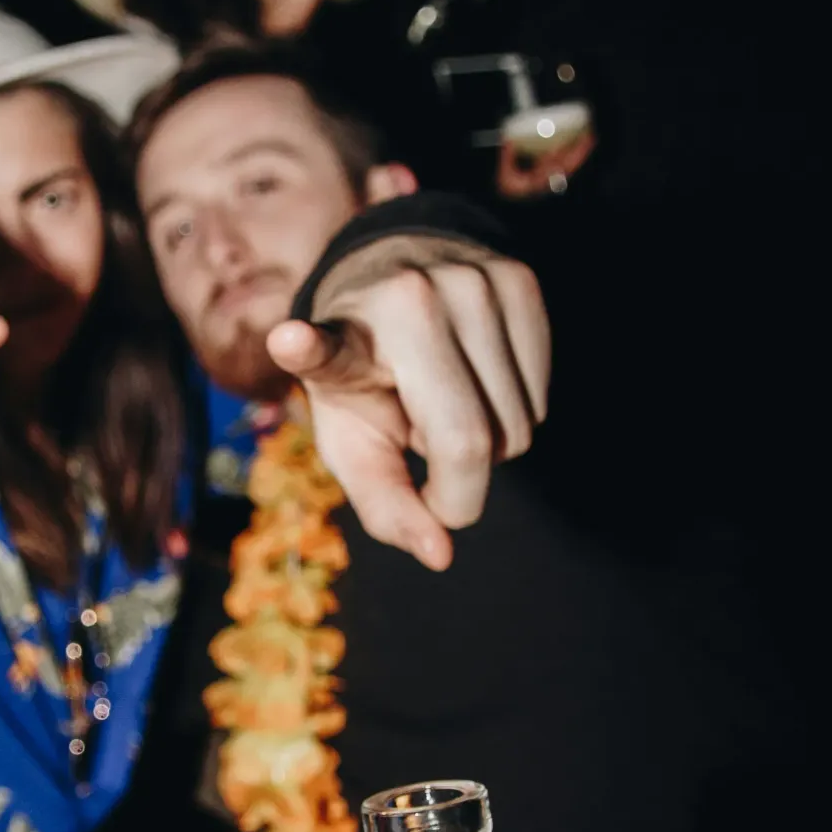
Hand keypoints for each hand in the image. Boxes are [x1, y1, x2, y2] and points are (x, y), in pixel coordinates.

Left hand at [264, 247, 549, 569]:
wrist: (397, 276)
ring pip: (521, 426)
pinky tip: (478, 380)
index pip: (327, 350)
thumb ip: (385, 504)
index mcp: (347, 340)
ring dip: (489, 441)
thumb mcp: (351, 441)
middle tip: (423, 441)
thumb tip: (440, 555)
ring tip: (446, 400)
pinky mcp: (522, 279)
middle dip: (458, 479)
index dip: (306, 348)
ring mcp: (474, 281)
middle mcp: (411, 300)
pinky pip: (543, 397)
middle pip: (474, 442)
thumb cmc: (366, 375)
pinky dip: (516, 413)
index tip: (289, 340)